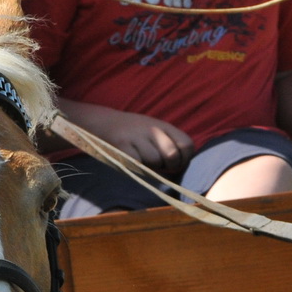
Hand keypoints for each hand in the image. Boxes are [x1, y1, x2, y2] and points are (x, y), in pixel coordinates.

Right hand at [61, 101, 193, 170]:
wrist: (104, 122)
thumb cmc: (133, 132)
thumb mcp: (155, 131)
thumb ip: (170, 144)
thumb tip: (181, 169)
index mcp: (163, 126)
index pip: (187, 145)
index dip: (185, 158)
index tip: (176, 163)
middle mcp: (152, 129)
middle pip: (172, 155)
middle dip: (169, 166)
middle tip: (160, 166)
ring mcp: (136, 137)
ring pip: (154, 161)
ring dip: (151, 167)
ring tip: (143, 160)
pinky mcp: (122, 146)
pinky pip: (137, 164)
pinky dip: (137, 167)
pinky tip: (132, 160)